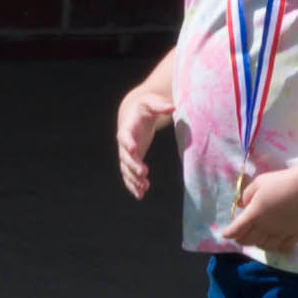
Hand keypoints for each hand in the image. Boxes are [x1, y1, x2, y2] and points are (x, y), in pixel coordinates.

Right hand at [113, 76, 179, 198]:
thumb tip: (173, 107)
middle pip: (125, 157)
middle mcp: (124, 143)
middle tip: (144, 172)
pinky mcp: (132, 161)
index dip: (128, 143)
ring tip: (143, 188)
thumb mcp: (151, 102)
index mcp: (127, 128)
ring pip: (126, 169)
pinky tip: (140, 195)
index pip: (124, 137)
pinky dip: (133, 185)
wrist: (135, 114)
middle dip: (133, 165)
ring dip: (133, 179)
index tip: (134, 149)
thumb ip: (160, 105)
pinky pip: (129, 175)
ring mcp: (127, 154)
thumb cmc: (144, 106)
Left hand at [222, 159, 297, 256]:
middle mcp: (265, 227)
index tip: (225, 235)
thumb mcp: (258, 183)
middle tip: (239, 237)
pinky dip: (277, 248)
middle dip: (241, 240)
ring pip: (265, 246)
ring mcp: (281, 233)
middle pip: (249, 240)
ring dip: (258, 244)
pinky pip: (284, 248)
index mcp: (254, 214)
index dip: (229, 233)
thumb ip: (246, 194)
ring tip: (257, 239)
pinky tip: (275, 244)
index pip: (237, 229)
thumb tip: (241, 205)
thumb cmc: (280, 182)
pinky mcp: (295, 234)